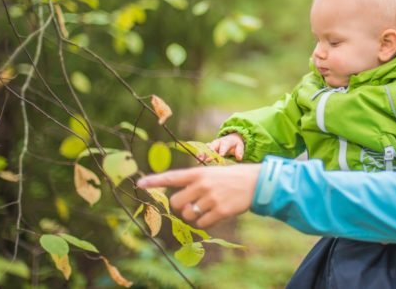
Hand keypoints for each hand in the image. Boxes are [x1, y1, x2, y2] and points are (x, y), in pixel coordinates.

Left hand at [137, 164, 260, 227]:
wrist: (256, 182)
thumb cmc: (233, 178)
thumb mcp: (213, 173)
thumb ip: (196, 183)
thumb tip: (182, 204)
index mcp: (199, 173)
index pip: (172, 177)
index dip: (155, 181)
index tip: (139, 184)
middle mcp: (202, 184)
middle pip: (176, 202)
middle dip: (182, 206)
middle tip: (193, 204)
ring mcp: (211, 198)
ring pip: (188, 215)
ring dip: (193, 215)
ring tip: (206, 209)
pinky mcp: (220, 211)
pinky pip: (202, 223)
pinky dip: (205, 222)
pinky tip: (215, 214)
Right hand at [202, 133, 244, 160]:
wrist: (230, 139)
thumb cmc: (235, 144)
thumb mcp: (240, 146)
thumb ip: (239, 151)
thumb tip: (239, 158)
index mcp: (226, 142)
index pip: (224, 146)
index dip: (222, 150)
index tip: (221, 155)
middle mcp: (217, 142)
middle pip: (213, 147)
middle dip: (210, 153)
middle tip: (208, 159)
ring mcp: (212, 145)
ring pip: (206, 148)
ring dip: (202, 154)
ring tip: (199, 160)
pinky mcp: (208, 148)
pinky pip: (203, 151)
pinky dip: (200, 155)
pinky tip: (197, 161)